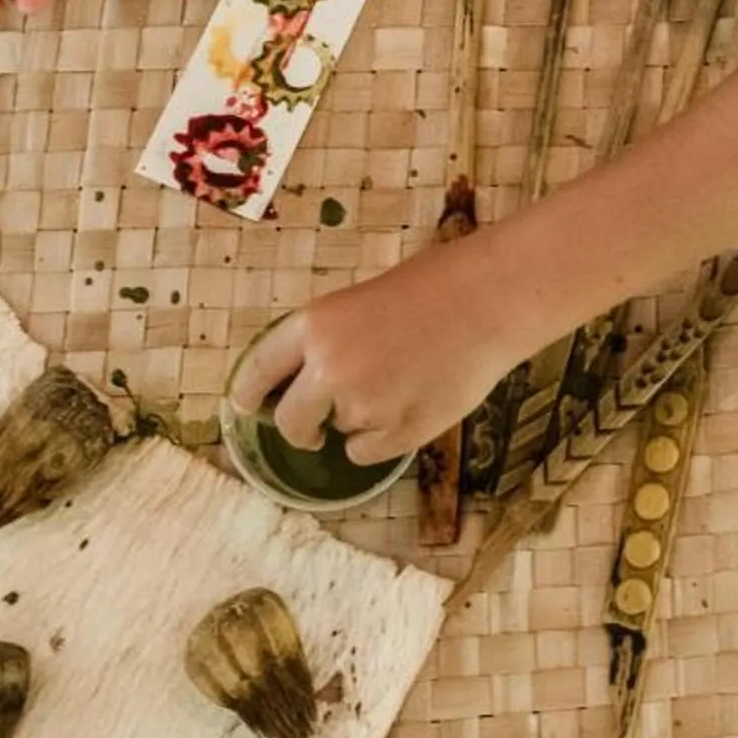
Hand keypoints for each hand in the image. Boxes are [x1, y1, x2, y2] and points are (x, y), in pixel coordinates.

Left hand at [231, 243, 556, 467]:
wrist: (491, 300)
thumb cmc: (434, 286)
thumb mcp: (361, 299)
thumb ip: (329, 339)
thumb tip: (305, 379)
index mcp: (313, 326)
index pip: (259, 370)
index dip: (248, 393)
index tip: (246, 407)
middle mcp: (328, 368)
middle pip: (289, 420)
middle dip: (298, 428)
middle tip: (311, 431)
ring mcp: (363, 405)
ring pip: (339, 433)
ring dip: (359, 421)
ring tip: (403, 383)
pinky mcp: (398, 432)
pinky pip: (369, 452)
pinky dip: (384, 439)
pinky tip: (414, 404)